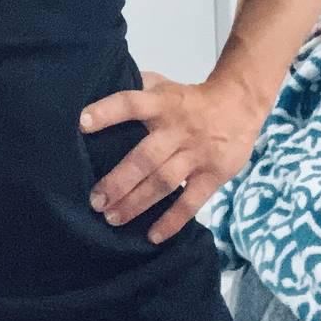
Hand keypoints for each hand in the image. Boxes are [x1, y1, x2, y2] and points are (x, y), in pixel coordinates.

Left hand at [79, 72, 264, 244]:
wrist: (239, 105)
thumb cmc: (190, 99)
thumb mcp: (164, 84)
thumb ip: (138, 88)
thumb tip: (104, 87)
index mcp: (162, 104)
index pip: (131, 104)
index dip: (107, 112)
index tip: (81, 124)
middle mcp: (177, 130)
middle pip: (145, 157)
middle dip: (118, 181)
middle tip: (95, 201)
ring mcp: (196, 154)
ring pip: (163, 182)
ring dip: (137, 202)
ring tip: (112, 218)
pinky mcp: (213, 175)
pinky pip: (191, 202)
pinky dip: (173, 221)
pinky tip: (153, 236)